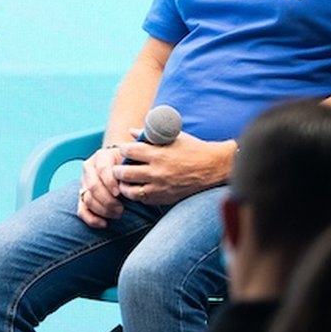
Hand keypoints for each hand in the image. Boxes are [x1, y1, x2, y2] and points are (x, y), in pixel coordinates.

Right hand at [75, 145, 127, 227]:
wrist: (123, 165)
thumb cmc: (131, 164)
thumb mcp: (133, 161)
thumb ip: (132, 168)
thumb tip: (135, 182)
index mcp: (102, 156)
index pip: (102, 169)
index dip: (110, 182)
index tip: (120, 193)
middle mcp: (90, 168)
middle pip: (93, 186)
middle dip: (107, 200)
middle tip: (121, 209)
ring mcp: (84, 182)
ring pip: (87, 198)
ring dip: (103, 210)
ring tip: (118, 214)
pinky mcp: (83, 196)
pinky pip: (82, 210)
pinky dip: (91, 219)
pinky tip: (104, 224)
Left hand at [113, 135, 232, 210]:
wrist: (213, 167)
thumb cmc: (192, 148)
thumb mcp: (171, 136)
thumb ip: (149, 134)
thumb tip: (130, 131)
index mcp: (157, 154)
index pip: (127, 151)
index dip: (123, 149)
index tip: (125, 150)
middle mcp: (156, 171)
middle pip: (123, 173)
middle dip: (117, 169)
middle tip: (118, 168)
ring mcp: (160, 187)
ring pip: (129, 190)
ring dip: (124, 185)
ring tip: (124, 181)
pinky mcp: (165, 198)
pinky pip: (143, 200)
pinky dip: (137, 195)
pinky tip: (138, 188)